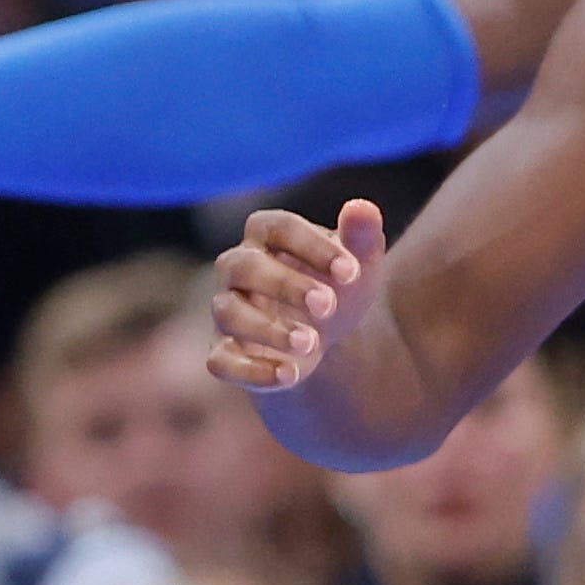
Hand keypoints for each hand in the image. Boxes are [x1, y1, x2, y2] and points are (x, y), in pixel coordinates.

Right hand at [211, 199, 389, 387]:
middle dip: (286, 285)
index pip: (279, 227)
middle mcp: (236, 269)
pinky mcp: (224, 353)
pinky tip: (290, 376)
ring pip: (228, 313)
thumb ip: (361, 237)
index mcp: (265, 236)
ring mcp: (226, 311)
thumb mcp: (357, 266)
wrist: (323, 339)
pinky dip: (251, 372)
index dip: (313, 246)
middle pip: (245, 267)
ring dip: (268, 329)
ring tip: (311, 343)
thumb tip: (363, 208)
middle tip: (328, 305)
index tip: (352, 271)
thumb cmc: (336, 287)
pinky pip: (221, 363)